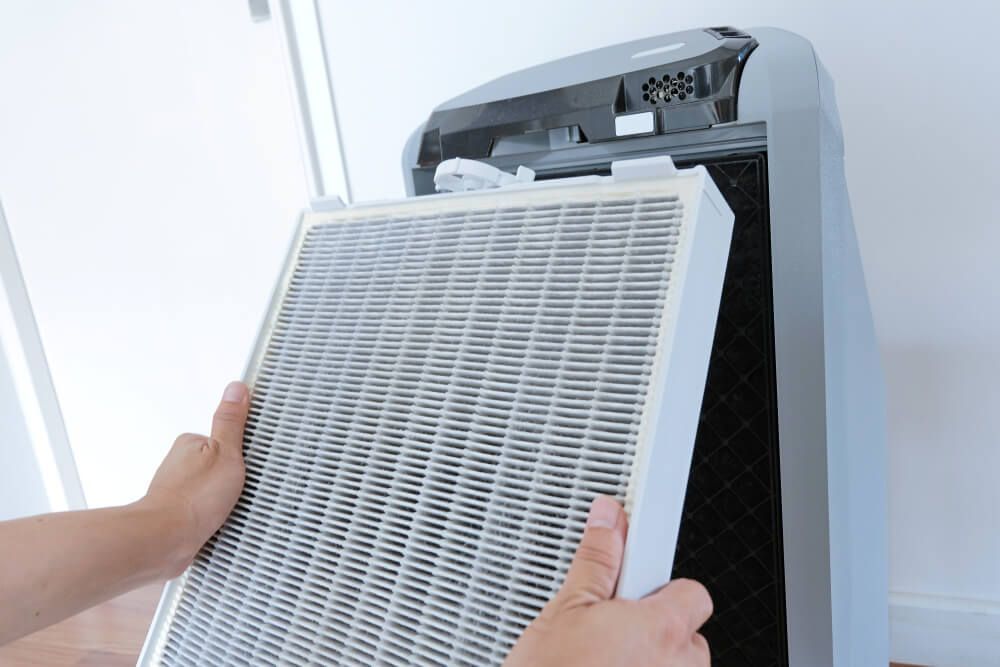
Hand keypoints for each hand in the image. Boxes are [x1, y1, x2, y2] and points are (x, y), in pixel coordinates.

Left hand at [141, 381, 248, 576]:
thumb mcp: (225, 453)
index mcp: (190, 442)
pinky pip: (205, 509)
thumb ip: (231, 422)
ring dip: (223, 497)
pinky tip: (222, 521)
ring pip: (212, 487)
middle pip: (219, 462)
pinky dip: (215, 514)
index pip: (224, 437)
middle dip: (233, 475)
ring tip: (231, 506)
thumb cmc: (192, 498)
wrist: (165, 541)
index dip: (240, 450)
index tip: (249, 461)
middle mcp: (180, 463)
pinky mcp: (180, 513)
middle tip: (242, 485)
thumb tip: (236, 389)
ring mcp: (178, 489)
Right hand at [504, 496, 711, 666]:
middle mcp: (680, 666)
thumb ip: (597, 560)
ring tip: (606, 666)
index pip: (693, 593)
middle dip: (656, 633)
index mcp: (662, 629)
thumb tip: (609, 518)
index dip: (661, 591)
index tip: (636, 592)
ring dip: (652, 666)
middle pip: (688, 636)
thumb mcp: (566, 610)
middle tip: (613, 636)